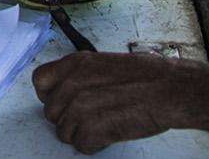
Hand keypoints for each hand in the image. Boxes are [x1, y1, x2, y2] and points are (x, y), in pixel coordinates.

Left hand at [34, 52, 192, 153]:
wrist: (169, 90)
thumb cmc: (148, 76)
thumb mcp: (106, 63)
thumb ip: (83, 75)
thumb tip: (72, 88)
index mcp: (75, 64)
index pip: (39, 82)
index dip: (51, 95)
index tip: (63, 101)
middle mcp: (72, 84)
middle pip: (50, 112)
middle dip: (68, 119)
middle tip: (91, 117)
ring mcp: (79, 107)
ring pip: (63, 132)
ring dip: (82, 133)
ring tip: (104, 125)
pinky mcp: (91, 128)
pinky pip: (81, 145)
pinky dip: (96, 144)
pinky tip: (110, 134)